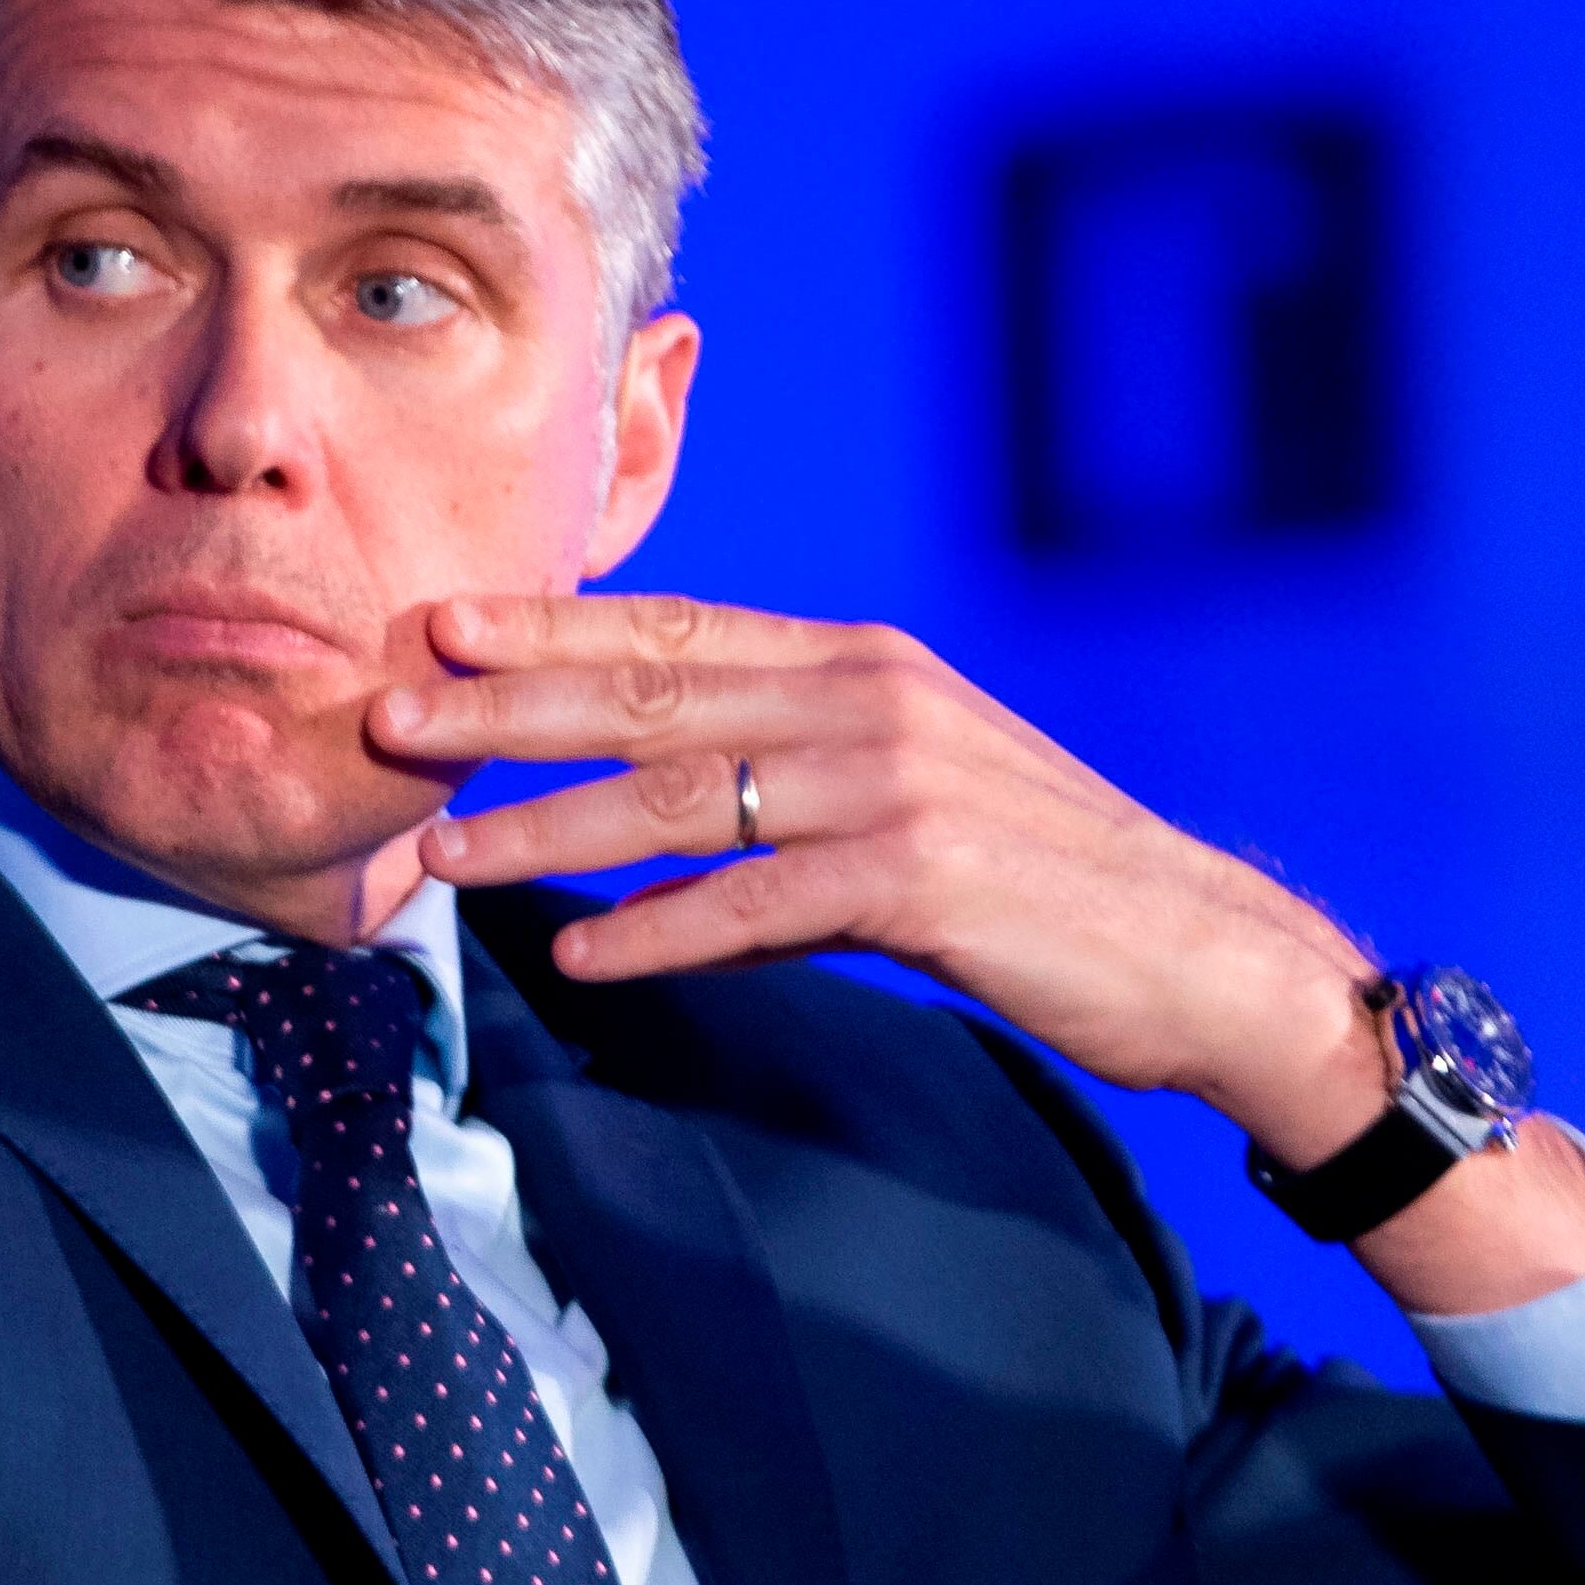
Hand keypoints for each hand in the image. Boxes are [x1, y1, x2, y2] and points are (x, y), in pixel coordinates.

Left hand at [374, 589, 1584, 1312]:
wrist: (1203, 953)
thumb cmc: (1044, 884)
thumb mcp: (910, 792)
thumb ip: (795, 773)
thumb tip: (668, 805)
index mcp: (858, 661)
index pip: (670, 631)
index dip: (543, 628)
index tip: (432, 626)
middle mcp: (867, 695)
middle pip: (646, 692)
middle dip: (501, 705)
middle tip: (381, 713)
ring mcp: (894, 781)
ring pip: (677, 798)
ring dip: (544, 829)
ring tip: (435, 853)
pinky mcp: (920, 876)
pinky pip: (758, 904)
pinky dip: (662, 932)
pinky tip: (575, 957)